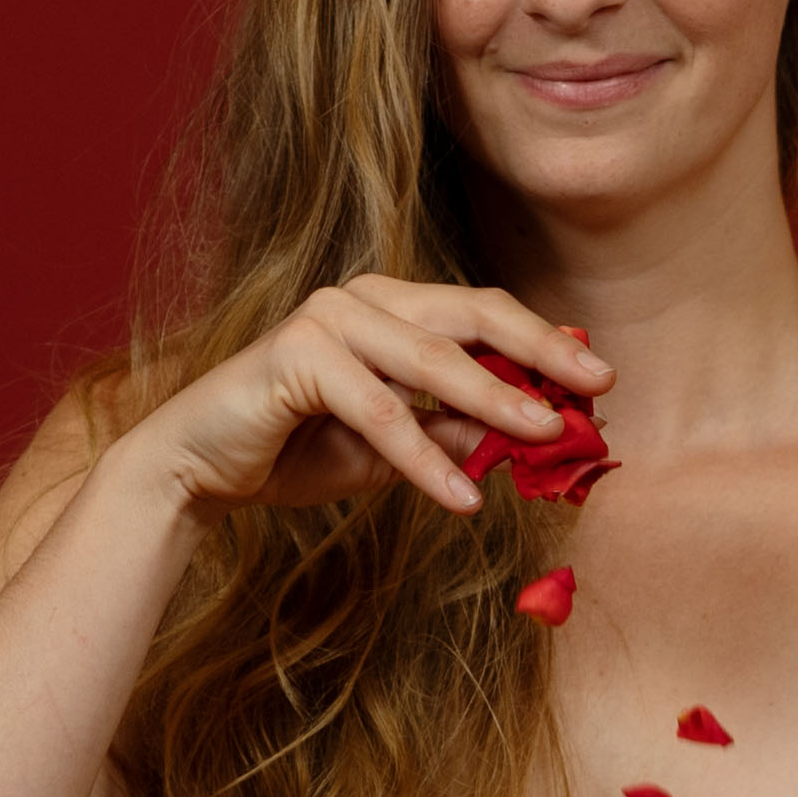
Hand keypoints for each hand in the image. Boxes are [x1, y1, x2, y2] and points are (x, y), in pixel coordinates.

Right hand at [117, 277, 612, 519]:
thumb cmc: (295, 450)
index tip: (598, 378)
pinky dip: (424, 458)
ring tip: (545, 439)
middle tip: (596, 390)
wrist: (199, 470)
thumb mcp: (394, 445)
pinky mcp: (297, 355)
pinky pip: (379, 411)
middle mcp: (363, 297)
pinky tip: (463, 499)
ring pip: (431, 363)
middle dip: (539, 355)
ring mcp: (328, 318)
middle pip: (472, 318)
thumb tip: (530, 432)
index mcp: (390, 305)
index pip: (482, 314)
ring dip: (495, 403)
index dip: (543, 344)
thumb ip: (453, 429)